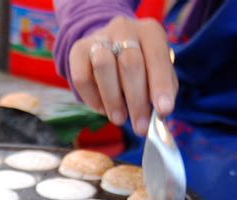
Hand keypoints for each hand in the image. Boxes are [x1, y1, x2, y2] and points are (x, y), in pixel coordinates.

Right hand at [69, 16, 177, 135]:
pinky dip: (92, 98)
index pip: (157, 58)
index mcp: (150, 32)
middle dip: (136, 100)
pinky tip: (102, 110)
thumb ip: (161, 91)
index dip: (160, 86)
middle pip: (130, 63)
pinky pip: (82, 77)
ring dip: (112, 99)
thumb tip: (160, 115)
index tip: (163, 111)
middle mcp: (125, 29)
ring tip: (119, 119)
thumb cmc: (139, 68)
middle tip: (139, 127)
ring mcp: (99, 37)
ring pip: (103, 66)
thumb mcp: (155, 73)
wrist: (108, 49)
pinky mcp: (78, 50)